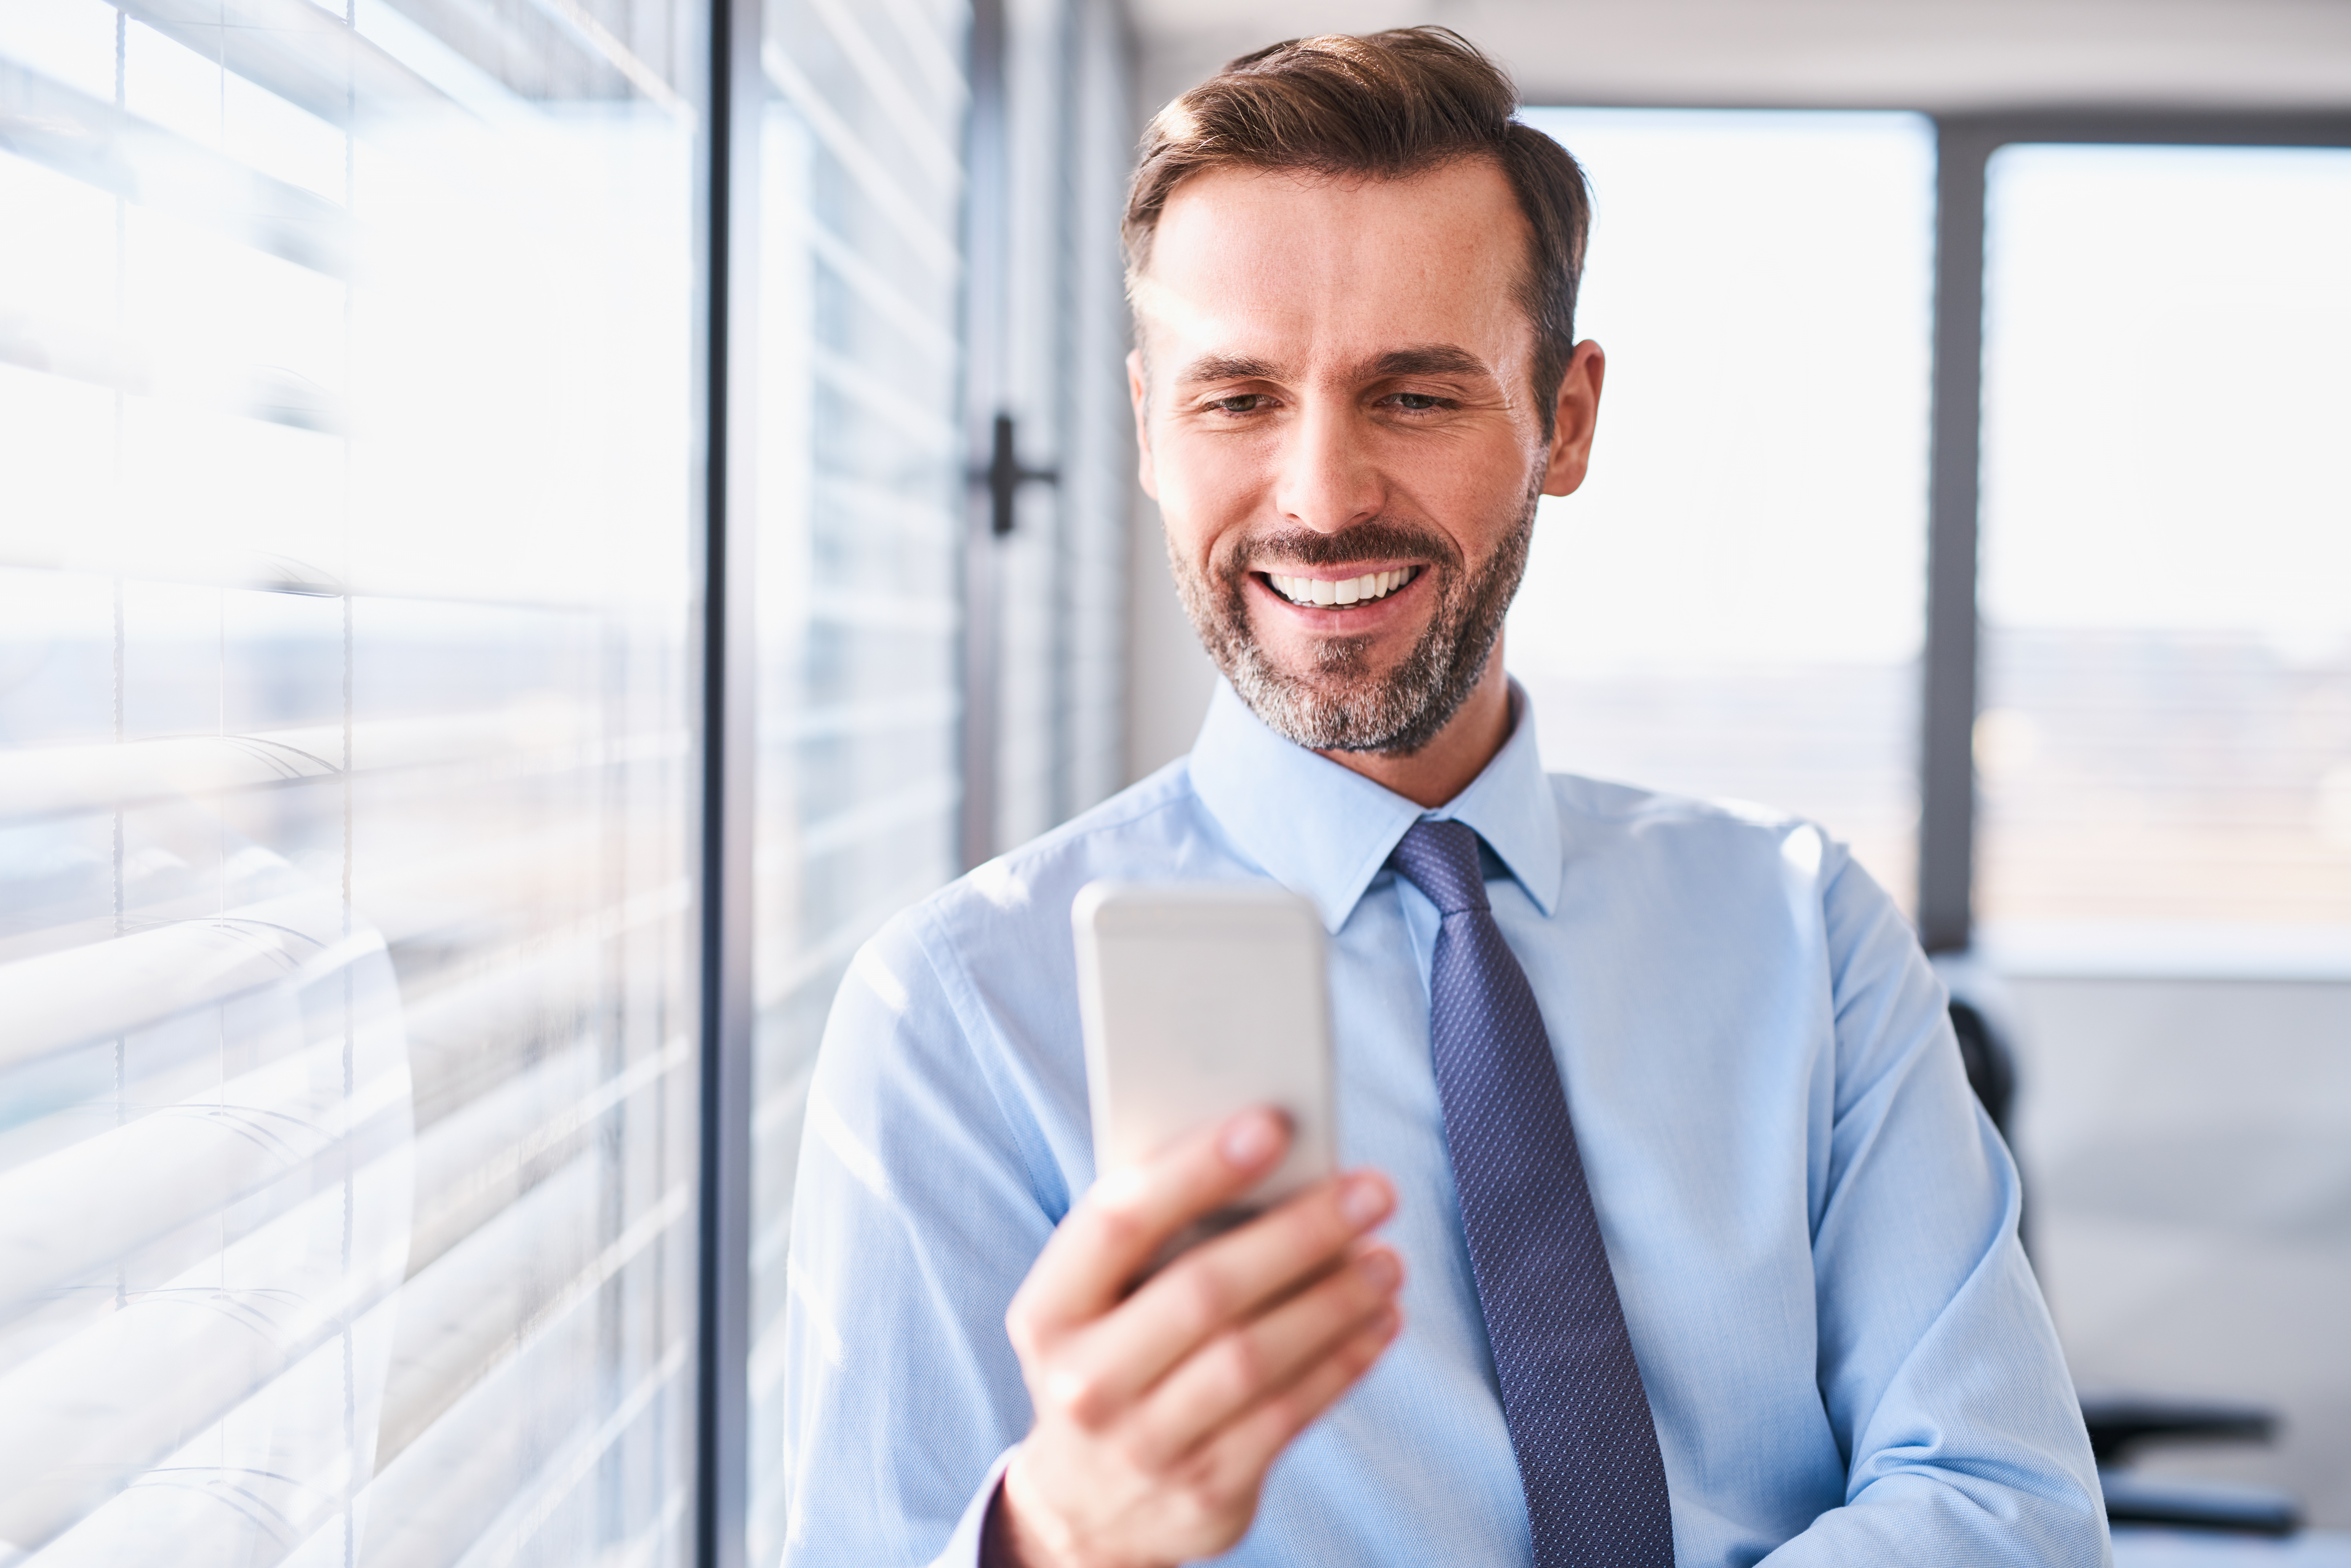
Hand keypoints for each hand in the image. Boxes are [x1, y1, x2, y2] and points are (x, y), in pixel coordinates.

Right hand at [997, 1108, 1404, 1567]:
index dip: (1195, 1168)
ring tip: (1388, 1258)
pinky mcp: (1204, 1492)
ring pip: (1255, 1358)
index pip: (1119, 1221)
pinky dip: (1343, 1361)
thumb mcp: (1098, 1301)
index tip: (1273, 1123)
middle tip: (1372, 1189)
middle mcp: (1084, 1382)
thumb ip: (1156, 1236)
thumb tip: (1272, 1157)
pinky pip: (1287, 1415)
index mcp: (1048, 1311)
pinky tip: (1380, 1321)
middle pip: (1204, 1291)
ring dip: (1335, 1300)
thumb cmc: (1111, 1357)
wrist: (1085, 1507)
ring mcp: (1142, 1445)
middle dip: (1299, 1232)